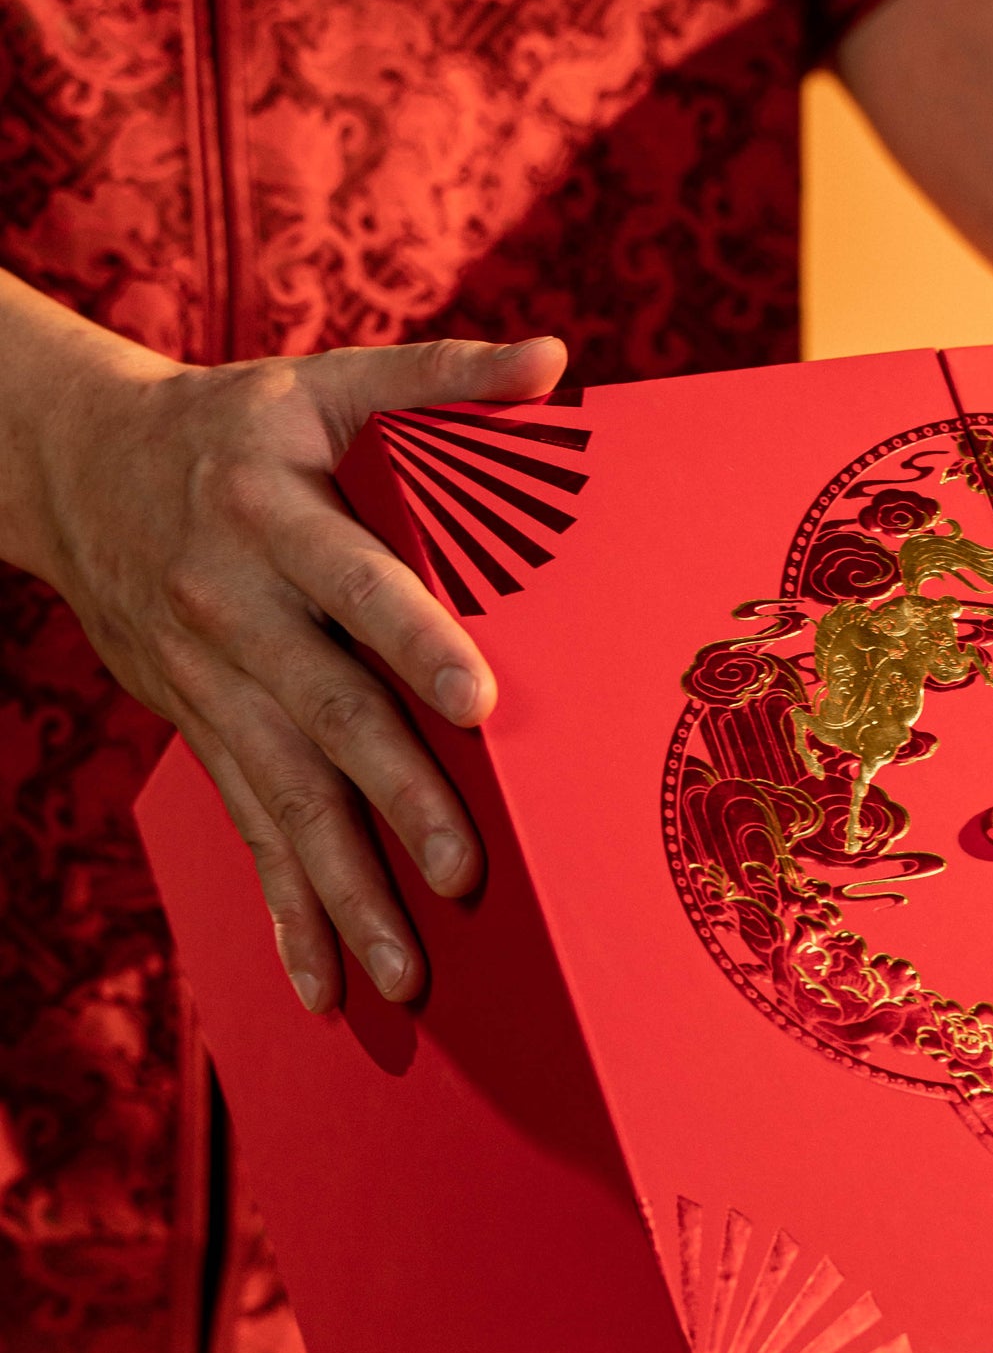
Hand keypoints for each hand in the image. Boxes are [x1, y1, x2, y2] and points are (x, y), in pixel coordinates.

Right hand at [6, 293, 566, 1011]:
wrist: (78, 468)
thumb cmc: (241, 424)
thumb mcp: (329, 380)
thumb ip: (442, 377)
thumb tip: (554, 364)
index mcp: (273, 512)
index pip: (357, 582)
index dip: (416, 638)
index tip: (479, 702)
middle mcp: (235, 605)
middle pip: (324, 714)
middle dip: (396, 801)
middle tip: (463, 877)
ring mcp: (210, 680)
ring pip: (281, 795)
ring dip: (340, 891)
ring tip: (405, 973)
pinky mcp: (201, 729)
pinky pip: (246, 829)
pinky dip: (282, 913)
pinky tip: (322, 988)